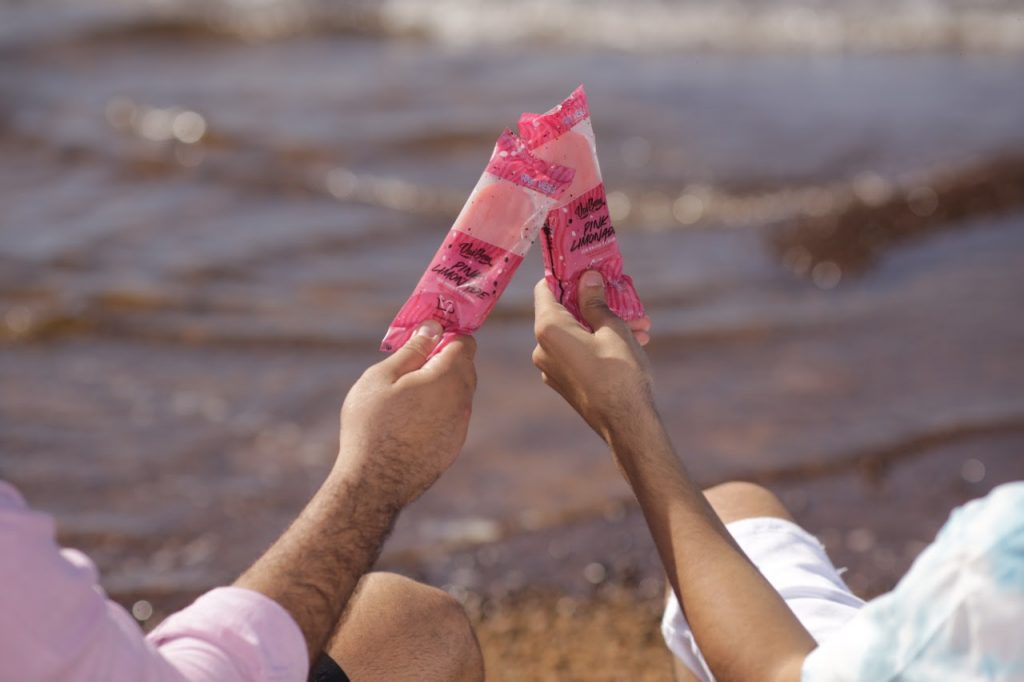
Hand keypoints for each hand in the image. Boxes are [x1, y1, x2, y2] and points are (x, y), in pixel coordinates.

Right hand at [337, 322, 475, 506]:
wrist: (374, 483)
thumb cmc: (371, 424)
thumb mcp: (382, 377)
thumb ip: (413, 349)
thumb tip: (433, 327)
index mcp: (448, 378)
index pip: (465, 343)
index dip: (446, 335)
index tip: (425, 338)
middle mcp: (462, 402)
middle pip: (464, 367)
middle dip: (443, 359)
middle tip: (409, 364)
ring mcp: (460, 427)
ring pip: (458, 393)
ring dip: (440, 386)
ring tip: (405, 394)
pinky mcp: (453, 446)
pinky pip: (452, 416)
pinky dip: (438, 410)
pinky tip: (410, 420)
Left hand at [532, 271, 653, 441]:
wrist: (627, 425)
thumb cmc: (620, 372)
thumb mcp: (613, 328)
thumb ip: (595, 301)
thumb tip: (587, 278)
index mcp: (548, 329)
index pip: (545, 289)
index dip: (566, 276)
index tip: (587, 270)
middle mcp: (541, 348)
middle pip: (563, 311)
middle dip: (594, 303)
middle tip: (623, 298)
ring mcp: (550, 368)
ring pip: (575, 333)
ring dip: (603, 324)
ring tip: (639, 325)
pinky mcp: (563, 382)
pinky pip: (577, 353)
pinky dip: (598, 343)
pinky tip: (630, 342)